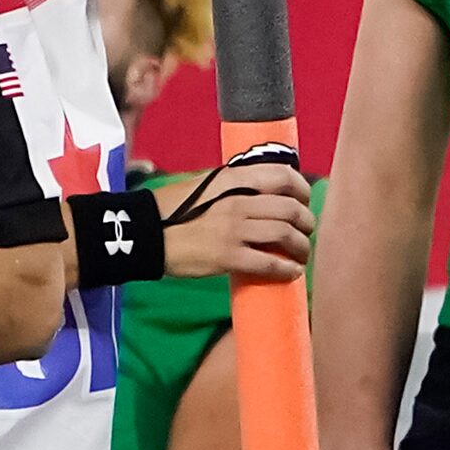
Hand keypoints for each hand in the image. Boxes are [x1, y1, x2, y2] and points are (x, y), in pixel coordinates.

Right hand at [163, 163, 314, 281]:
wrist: (143, 234)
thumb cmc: (171, 209)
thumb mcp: (205, 184)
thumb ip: (234, 185)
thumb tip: (261, 191)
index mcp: (234, 179)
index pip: (283, 176)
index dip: (302, 189)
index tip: (305, 200)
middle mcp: (239, 201)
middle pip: (291, 208)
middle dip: (306, 222)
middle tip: (306, 231)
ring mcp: (234, 229)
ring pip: (285, 235)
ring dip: (301, 247)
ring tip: (301, 254)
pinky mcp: (227, 257)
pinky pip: (268, 263)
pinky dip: (286, 269)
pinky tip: (291, 273)